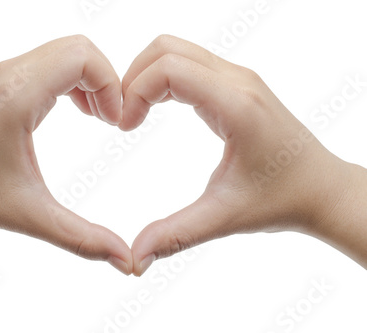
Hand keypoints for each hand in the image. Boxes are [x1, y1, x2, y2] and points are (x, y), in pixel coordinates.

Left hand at [0, 35, 131, 273]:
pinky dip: (75, 79)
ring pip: (66, 51)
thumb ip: (84, 239)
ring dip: (91, 79)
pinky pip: (51, 61)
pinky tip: (80, 111)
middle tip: (112, 119)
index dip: (112, 85)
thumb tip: (128, 263)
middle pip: (78, 47)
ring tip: (99, 117)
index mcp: (18, 97)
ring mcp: (5, 73)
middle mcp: (10, 75)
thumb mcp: (34, 217)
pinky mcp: (4, 79)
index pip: (82, 58)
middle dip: (106, 79)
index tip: (116, 123)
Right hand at [122, 35, 366, 275]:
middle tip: (123, 118)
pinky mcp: (235, 84)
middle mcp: (238, 81)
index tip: (124, 128)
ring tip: (134, 114)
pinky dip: (161, 79)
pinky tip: (155, 109)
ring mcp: (238, 78)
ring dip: (146, 75)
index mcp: (236, 106)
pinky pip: (188, 63)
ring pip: (175, 50)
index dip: (134, 92)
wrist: (321, 189)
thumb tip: (133, 259)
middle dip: (132, 77)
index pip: (169, 69)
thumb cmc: (281, 200)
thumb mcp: (224, 218)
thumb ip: (175, 235)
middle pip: (166, 48)